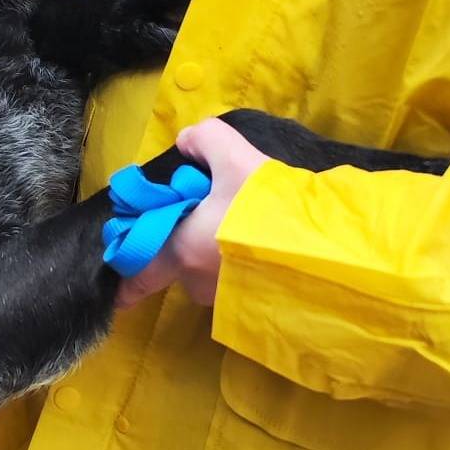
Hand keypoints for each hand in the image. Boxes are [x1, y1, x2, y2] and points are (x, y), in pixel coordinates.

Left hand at [116, 118, 269, 307]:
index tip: (117, 293)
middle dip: (190, 243)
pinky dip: (248, 268)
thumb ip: (204, 140)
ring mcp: (230, 301)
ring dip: (221, 254)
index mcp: (180, 251)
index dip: (126, 283)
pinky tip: (271, 246)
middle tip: (215, 214)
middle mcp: (199, 283)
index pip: (138, 273)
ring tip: (251, 225)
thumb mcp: (235, 156)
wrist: (332, 252)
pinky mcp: (260, 309)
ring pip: (213, 273)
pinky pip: (242, 286)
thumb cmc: (269, 207)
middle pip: (182, 262)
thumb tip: (188, 142)